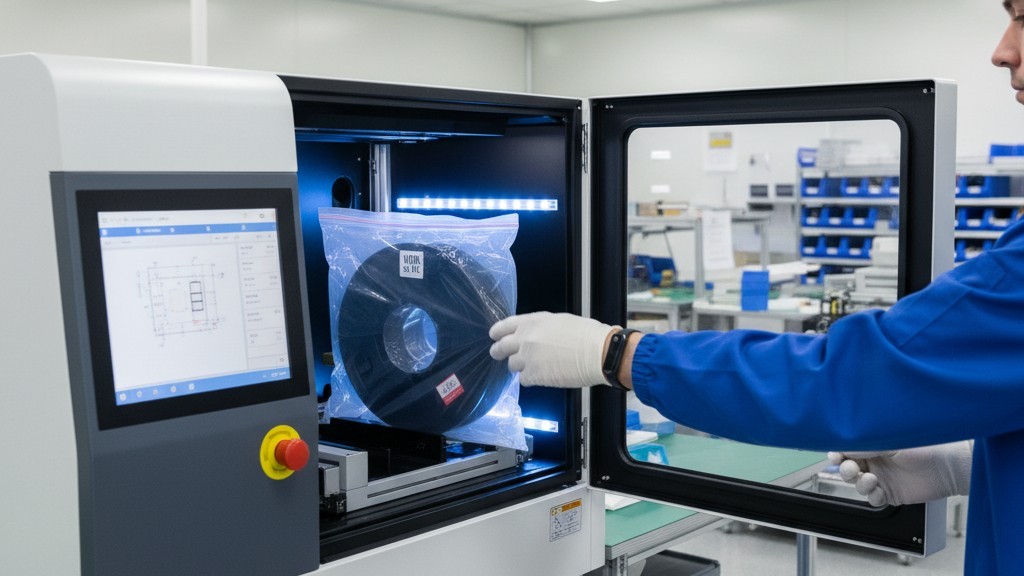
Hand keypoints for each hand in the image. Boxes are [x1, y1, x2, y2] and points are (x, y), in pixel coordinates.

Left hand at [489, 312, 615, 387]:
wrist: (597, 352)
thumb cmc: (585, 335)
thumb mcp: (559, 321)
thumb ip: (539, 328)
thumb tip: (532, 335)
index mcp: (532, 322)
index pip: (504, 326)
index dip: (497, 332)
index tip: (494, 336)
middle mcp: (525, 338)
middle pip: (500, 348)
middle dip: (499, 352)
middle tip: (500, 355)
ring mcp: (527, 358)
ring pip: (511, 365)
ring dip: (520, 367)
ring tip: (534, 366)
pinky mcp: (534, 375)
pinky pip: (523, 379)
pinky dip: (531, 379)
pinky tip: (543, 376)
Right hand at [827, 441, 972, 506]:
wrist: (947, 466)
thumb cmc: (924, 446)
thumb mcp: (889, 442)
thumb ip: (865, 446)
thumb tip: (843, 447)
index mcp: (873, 446)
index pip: (848, 450)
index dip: (838, 454)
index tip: (835, 456)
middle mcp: (876, 462)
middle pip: (848, 468)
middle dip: (845, 469)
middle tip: (851, 469)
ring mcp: (882, 478)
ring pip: (858, 485)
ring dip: (859, 483)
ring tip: (869, 479)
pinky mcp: (891, 494)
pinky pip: (873, 499)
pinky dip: (872, 496)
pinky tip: (878, 489)